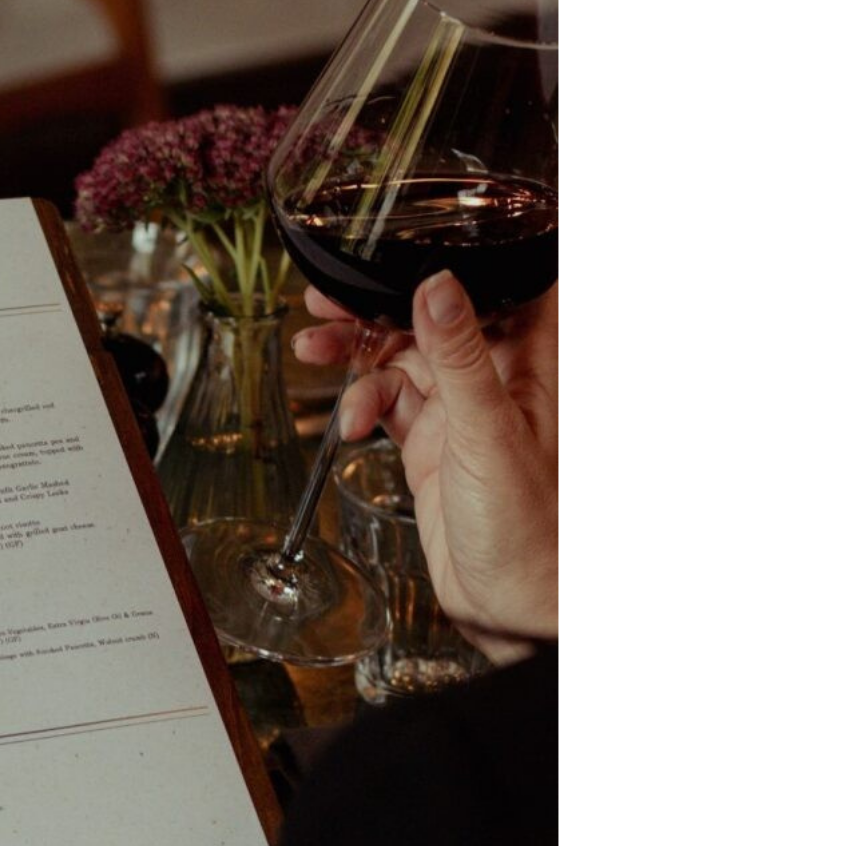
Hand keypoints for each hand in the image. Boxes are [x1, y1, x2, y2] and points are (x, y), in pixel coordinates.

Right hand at [292, 272, 558, 659]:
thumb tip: (436, 287)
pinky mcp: (429, 446)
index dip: (449, 260)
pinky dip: (359, 406)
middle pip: (428, 318)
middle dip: (377, 305)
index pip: (494, 286)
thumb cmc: (533, 526)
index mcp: (526, 361)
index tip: (399, 243)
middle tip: (326, 296)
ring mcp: (458, 413)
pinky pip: (384, 405)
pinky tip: (350, 424)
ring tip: (313, 349)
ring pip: (398, 360)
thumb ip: (458, 357)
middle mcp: (493, 379)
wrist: (513, 602)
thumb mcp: (488, 431)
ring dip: (355, 355)